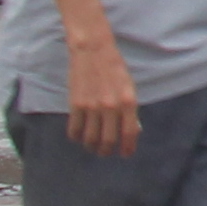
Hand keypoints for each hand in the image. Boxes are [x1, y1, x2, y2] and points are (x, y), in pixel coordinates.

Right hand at [63, 37, 138, 158]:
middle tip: (106, 152)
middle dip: (107, 151)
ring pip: (90, 139)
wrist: (93, 51)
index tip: (125, 154)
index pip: (129, 133)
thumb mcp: (129, 87)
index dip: (128, 147)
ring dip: (91, 147)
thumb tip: (131, 132)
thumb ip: (130, 109)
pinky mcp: (76, 105)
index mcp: (129, 102)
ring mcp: (92, 107)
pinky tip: (79, 135)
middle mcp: (111, 106)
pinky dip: (77, 137)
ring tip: (92, 146)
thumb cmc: (114, 69)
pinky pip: (74, 130)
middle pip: (108, 141)